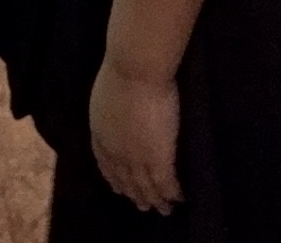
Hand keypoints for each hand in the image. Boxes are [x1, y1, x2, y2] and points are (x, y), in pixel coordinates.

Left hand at [88, 59, 182, 213]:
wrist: (135, 71)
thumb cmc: (122, 71)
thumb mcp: (105, 95)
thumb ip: (110, 109)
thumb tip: (115, 109)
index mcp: (100, 134)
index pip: (106, 164)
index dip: (114, 179)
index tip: (119, 188)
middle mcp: (116, 152)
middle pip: (126, 179)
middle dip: (135, 194)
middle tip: (144, 206)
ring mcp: (137, 157)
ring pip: (146, 186)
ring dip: (155, 200)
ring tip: (164, 210)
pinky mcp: (159, 158)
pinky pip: (166, 183)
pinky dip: (173, 193)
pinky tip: (180, 198)